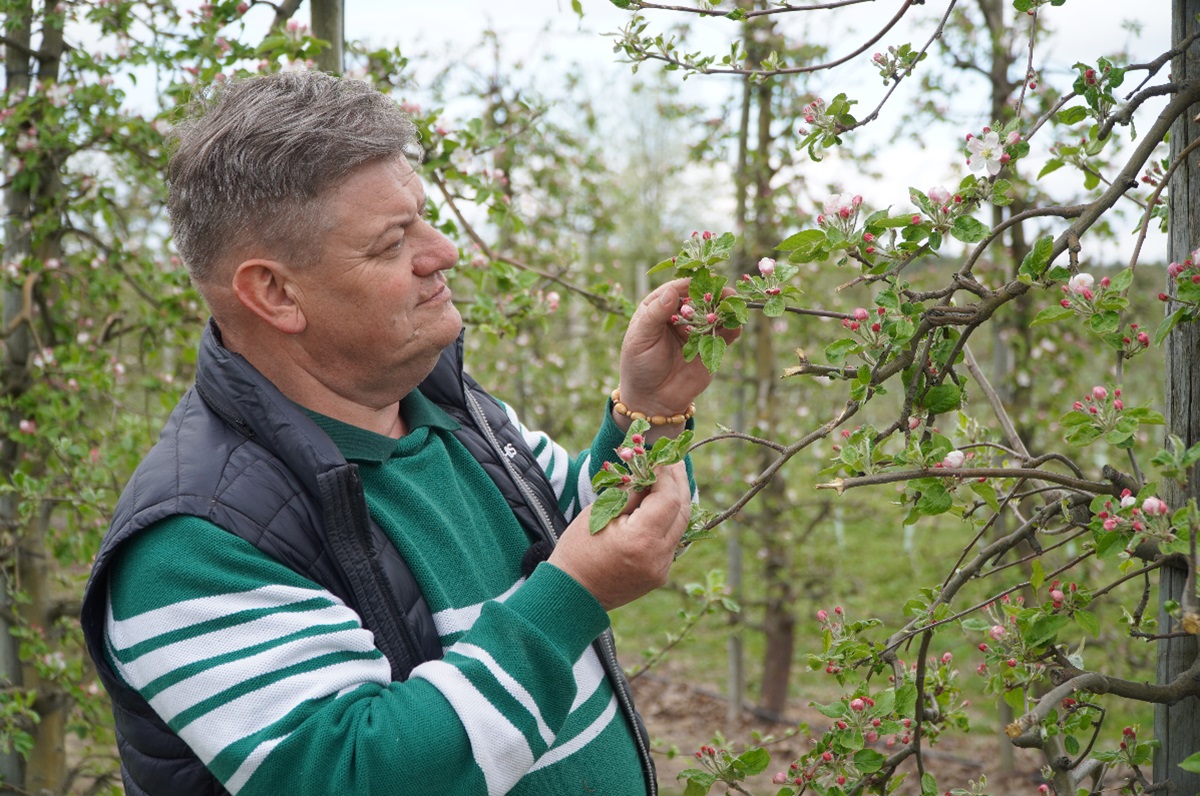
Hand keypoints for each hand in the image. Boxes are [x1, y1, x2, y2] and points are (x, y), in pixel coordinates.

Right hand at [547, 463, 690, 610]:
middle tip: (675, 461)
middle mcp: (658, 555)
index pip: (667, 498)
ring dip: (678, 500)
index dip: (666, 475)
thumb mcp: (600, 513)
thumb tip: (650, 473)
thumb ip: (630, 494)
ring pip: (681, 526)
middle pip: (681, 511)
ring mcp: (662, 568)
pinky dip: (671, 519)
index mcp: (640, 539)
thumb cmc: (578, 549)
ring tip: (673, 477)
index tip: (661, 458)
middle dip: (679, 483)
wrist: (573, 593)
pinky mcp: (660, 575)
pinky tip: (664, 504)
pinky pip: (672, 541)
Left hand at [616, 278, 739, 426]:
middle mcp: (679, 315)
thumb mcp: (641, 338)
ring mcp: (697, 330)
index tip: (704, 279)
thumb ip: (655, 314)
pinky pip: (724, 334)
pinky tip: (736, 325)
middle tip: (725, 290)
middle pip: (700, 298)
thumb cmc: (639, 365)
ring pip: (715, 314)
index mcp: (658, 307)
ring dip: (726, 308)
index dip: (691, 283)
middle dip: (713, 293)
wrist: (652, 399)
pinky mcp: (710, 347)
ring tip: (734, 304)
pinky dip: (732, 328)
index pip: (677, 289)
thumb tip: (672, 292)